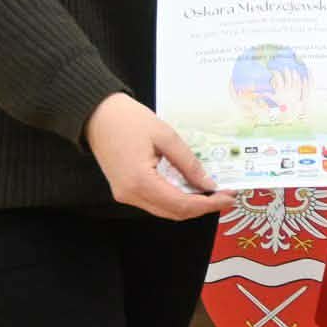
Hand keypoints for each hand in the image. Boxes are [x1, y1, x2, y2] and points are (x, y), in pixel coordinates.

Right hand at [83, 94, 234, 220]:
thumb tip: (209, 184)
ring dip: (190, 204)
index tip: (229, 197)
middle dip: (203, 206)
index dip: (209, 204)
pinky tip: (191, 188)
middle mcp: (131, 195)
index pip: (182, 204)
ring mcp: (126, 195)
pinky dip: (176, 199)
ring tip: (212, 192)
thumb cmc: (129, 120)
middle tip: (225, 195)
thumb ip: (188, 163)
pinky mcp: (125, 190)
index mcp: (140, 182)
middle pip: (174, 212)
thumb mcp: (166, 136)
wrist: (96, 114)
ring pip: (165, 210)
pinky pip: (155, 202)